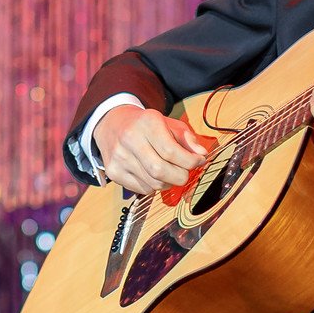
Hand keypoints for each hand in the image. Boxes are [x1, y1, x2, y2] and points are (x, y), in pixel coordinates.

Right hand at [96, 107, 210, 194]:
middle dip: (180, 176)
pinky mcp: (113, 172)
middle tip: (185, 172)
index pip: (171, 151)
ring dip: (168, 182)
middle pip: (160, 171)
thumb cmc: (146, 125)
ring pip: (153, 184)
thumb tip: (201, 154)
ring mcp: (119, 157)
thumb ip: (187, 138)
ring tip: (169, 172)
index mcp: (147, 122)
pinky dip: (154, 187)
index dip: (190, 161)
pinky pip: (143, 190)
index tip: (198, 161)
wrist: (112, 124)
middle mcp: (130, 139)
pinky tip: (153, 174)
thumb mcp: (169, 123)